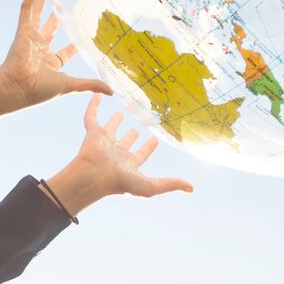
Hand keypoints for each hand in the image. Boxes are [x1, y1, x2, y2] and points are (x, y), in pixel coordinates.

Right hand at [0, 0, 111, 125]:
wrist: (17, 88)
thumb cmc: (40, 90)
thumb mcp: (70, 86)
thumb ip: (90, 84)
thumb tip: (112, 92)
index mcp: (51, 63)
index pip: (67, 50)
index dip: (76, 42)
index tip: (87, 32)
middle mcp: (40, 50)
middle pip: (52, 28)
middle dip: (59, 16)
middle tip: (69, 4)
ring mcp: (31, 39)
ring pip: (38, 14)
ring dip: (43, 0)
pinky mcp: (22, 30)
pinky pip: (27, 9)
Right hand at [44, 96, 194, 213]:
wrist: (94, 175)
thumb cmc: (120, 182)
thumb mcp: (150, 185)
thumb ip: (170, 184)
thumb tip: (191, 188)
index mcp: (128, 164)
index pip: (141, 154)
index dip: (148, 147)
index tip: (155, 140)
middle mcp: (116, 153)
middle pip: (125, 142)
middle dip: (131, 136)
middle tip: (138, 127)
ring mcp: (104, 142)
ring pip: (110, 129)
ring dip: (115, 122)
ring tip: (122, 113)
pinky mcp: (92, 133)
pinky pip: (92, 116)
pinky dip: (93, 106)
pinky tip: (97, 95)